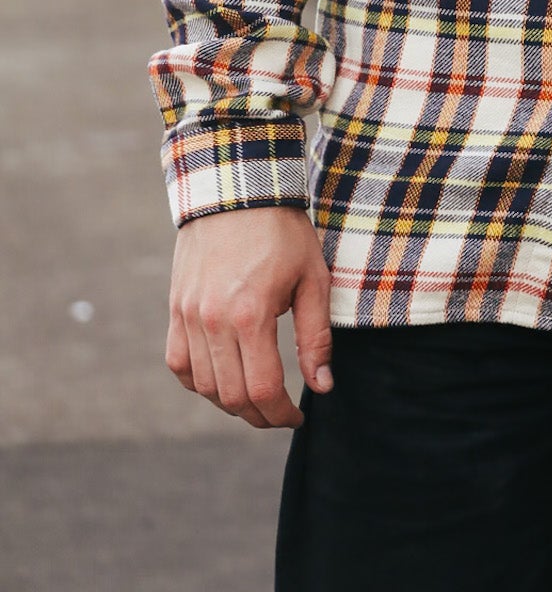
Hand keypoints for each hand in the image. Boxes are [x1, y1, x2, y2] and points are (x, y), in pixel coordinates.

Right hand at [167, 206, 332, 428]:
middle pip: (231, 396)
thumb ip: (315, 336)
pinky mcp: (176, 308)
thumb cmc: (282, 230)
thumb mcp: (313, 278)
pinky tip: (221, 379)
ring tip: (256, 397)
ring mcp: (189, 315)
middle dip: (259, 415)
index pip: (262, 389)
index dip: (281, 414)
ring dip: (230, 402)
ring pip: (203, 386)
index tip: (297, 416)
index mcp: (250, 314)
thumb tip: (323, 385)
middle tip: (279, 412)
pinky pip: (179, 363)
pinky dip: (198, 381)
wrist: (237, 188)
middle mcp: (212, 321)